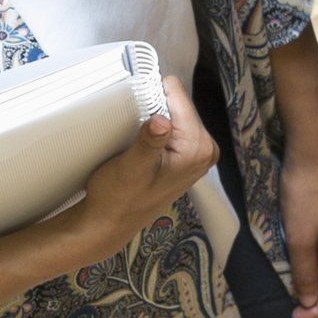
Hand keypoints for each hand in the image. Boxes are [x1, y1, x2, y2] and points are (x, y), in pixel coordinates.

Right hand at [18, 86, 221, 285]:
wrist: (112, 221)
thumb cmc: (118, 197)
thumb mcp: (131, 167)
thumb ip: (149, 142)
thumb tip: (162, 120)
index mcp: (197, 148)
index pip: (177, 95)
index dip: (152, 95)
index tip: (135, 111)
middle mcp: (206, 149)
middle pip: (179, 103)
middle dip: (154, 108)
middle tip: (133, 131)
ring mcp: (200, 153)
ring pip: (175, 113)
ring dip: (154, 118)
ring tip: (137, 141)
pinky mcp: (189, 156)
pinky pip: (175, 127)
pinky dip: (158, 129)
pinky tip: (144, 145)